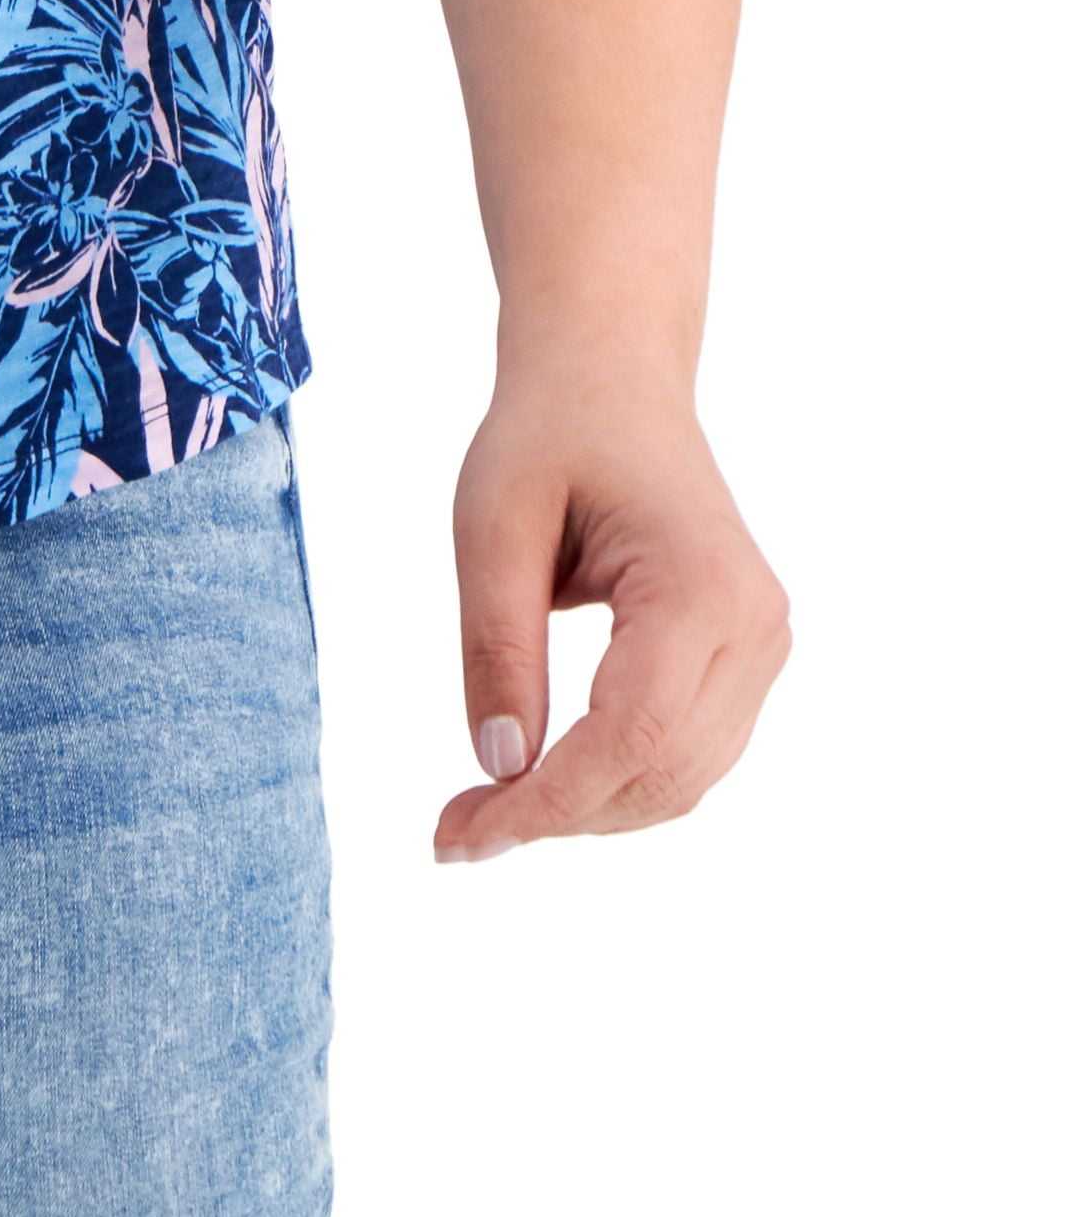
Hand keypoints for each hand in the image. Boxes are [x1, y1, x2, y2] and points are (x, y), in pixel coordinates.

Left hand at [434, 372, 788, 861]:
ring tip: (484, 811)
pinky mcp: (747, 657)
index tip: (464, 837)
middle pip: (662, 769)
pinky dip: (617, 779)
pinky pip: (688, 751)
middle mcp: (755, 624)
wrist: (611, 378)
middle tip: (452, 834)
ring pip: (682, 777)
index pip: (631, 733)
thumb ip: (497, 647)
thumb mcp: (492, 528)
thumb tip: (500, 769)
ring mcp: (763, 644)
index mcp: (702, 585)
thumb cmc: (546, 436)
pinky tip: (542, 779)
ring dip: (587, 809)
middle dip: (557, 816)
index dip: (549, 800)